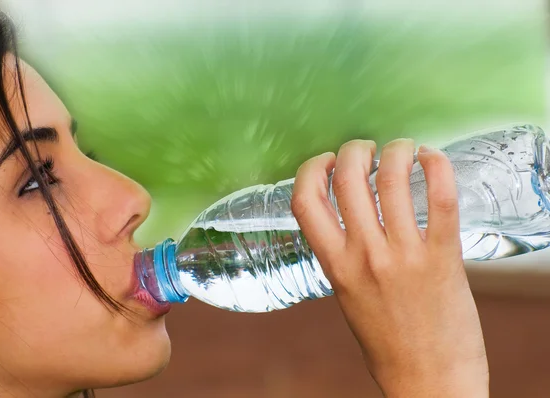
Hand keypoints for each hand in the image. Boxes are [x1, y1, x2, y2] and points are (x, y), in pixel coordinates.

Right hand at [291, 139, 488, 396]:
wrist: (428, 380)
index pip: (305, 201)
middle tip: (366, 149)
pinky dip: (437, 167)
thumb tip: (351, 213)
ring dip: (395, 150)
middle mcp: (365, 255)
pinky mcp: (443, 257)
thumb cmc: (386, 343)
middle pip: (347, 178)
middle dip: (354, 150)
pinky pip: (441, 199)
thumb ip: (344, 255)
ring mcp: (404, 255)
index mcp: (335, 266)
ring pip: (392, 178)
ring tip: (400, 149)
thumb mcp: (347, 296)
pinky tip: (432, 159)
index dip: (310, 169)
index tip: (324, 161)